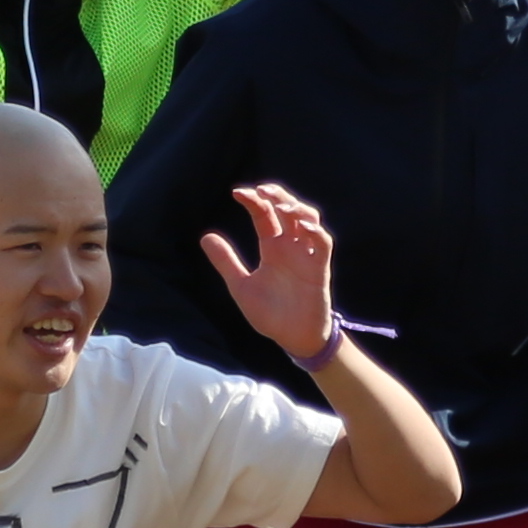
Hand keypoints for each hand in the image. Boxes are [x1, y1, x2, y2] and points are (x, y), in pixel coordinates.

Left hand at [203, 182, 343, 362]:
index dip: (254, 200)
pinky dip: (316, 232)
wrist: (292, 338)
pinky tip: (302, 226)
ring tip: (280, 205)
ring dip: (297, 207)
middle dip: (277, 195)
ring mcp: (307, 255)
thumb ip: (226, 262)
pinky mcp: (320, 268)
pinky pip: (323, 243)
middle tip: (261, 189)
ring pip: (309, 219)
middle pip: (289, 209)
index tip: (237, 193)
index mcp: (272, 247)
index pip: (265, 214)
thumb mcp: (241, 286)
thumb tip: (205, 236)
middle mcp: (291, 246)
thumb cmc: (271, 314)